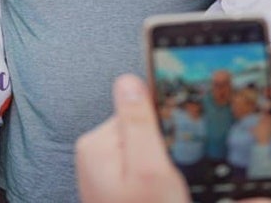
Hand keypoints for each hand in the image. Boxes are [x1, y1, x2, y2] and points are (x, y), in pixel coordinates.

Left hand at [75, 74, 188, 202]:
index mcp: (97, 142)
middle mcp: (94, 153)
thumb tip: (129, 79)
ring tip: (165, 191)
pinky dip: (155, 179)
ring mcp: (102, 171)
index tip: (177, 147)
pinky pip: (140, 169)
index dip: (164, 126)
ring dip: (161, 167)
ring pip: (145, 151)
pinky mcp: (113, 185)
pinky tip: (160, 196)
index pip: (137, 109)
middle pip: (141, 130)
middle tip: (171, 176)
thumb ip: (139, 123)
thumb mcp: (149, 170)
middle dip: (163, 148)